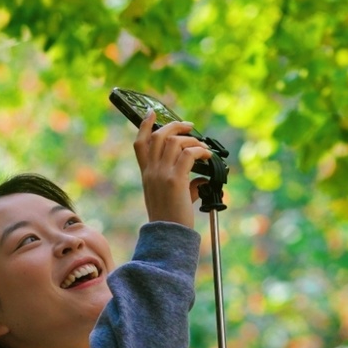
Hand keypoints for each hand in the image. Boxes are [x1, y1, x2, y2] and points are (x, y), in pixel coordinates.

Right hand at [133, 114, 211, 228]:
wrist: (168, 234)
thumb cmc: (171, 219)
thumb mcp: (173, 197)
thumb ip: (186, 184)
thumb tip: (202, 178)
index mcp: (147, 174)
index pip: (140, 144)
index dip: (145, 125)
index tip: (151, 112)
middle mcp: (151, 172)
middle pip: (158, 136)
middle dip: (175, 126)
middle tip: (189, 126)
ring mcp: (162, 174)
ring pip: (174, 142)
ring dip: (191, 140)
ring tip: (202, 147)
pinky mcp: (175, 180)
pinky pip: (189, 154)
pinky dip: (200, 151)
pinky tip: (207, 156)